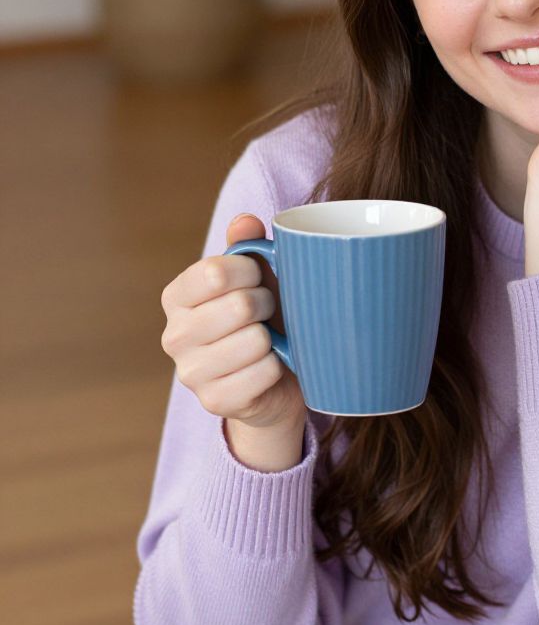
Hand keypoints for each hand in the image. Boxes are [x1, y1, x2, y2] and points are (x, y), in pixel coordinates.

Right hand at [159, 213, 305, 430]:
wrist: (276, 377)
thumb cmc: (265, 315)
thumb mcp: (259, 276)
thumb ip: (248, 246)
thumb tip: (245, 222)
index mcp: (178, 296)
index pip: (216, 272)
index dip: (252, 271)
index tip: (260, 278)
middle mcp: (174, 334)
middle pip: (239, 306)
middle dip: (267, 304)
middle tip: (267, 312)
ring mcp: (190, 372)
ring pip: (254, 341)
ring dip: (274, 337)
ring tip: (269, 339)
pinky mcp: (214, 402)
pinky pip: (263, 373)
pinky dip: (278, 367)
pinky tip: (271, 366)